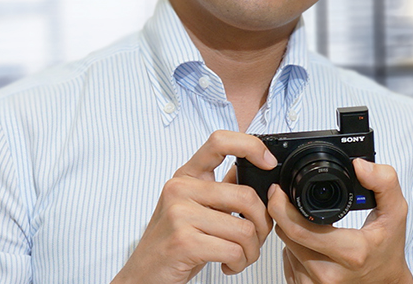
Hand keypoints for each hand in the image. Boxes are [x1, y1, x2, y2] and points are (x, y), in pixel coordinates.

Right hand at [112, 130, 280, 283]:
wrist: (143, 274)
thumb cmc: (173, 243)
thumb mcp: (194, 208)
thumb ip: (222, 190)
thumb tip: (259, 170)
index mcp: (186, 177)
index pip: (219, 142)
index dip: (250, 146)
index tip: (269, 162)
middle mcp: (180, 190)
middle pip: (246, 197)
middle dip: (262, 225)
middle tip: (254, 240)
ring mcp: (180, 214)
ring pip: (245, 229)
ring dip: (251, 251)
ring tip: (240, 257)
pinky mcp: (184, 242)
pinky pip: (233, 250)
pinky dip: (239, 263)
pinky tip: (228, 265)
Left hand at [269, 159, 412, 282]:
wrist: (386, 283)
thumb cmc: (388, 249)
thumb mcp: (396, 212)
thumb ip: (384, 183)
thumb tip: (360, 165)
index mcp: (350, 252)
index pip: (298, 229)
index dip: (281, 206)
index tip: (279, 191)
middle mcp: (329, 273)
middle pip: (287, 236)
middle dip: (287, 215)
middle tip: (293, 202)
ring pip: (285, 249)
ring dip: (292, 232)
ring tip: (310, 224)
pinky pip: (287, 263)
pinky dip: (293, 249)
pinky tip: (310, 243)